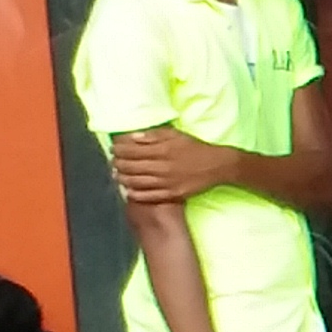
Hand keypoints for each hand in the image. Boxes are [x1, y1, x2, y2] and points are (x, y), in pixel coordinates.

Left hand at [104, 127, 237, 204]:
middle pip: (130, 167)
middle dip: (117, 164)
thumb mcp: (175, 135)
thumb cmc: (195, 148)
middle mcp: (161, 167)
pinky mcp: (172, 194)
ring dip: (122, 179)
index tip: (113, 149)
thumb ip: (153, 136)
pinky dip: (135, 194)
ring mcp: (166, 182)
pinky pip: (149, 196)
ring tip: (117, 175)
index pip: (130, 150)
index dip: (118, 150)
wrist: (218, 165)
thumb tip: (132, 137)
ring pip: (136, 182)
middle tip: (113, 162)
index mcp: (161, 150)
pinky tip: (129, 190)